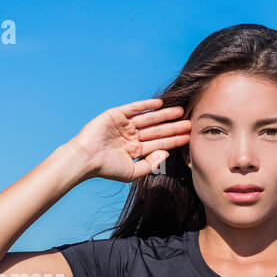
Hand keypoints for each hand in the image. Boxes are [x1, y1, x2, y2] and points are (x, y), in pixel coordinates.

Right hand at [67, 98, 190, 182]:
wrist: (85, 159)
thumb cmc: (106, 168)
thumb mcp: (132, 173)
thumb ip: (150, 165)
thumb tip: (166, 153)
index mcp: (135, 150)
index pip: (159, 144)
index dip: (174, 140)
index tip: (189, 137)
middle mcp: (131, 136)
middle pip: (157, 130)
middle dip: (173, 127)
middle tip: (191, 123)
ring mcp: (124, 125)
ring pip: (149, 119)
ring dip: (164, 115)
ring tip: (180, 111)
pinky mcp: (116, 115)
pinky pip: (135, 108)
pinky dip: (146, 105)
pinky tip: (160, 104)